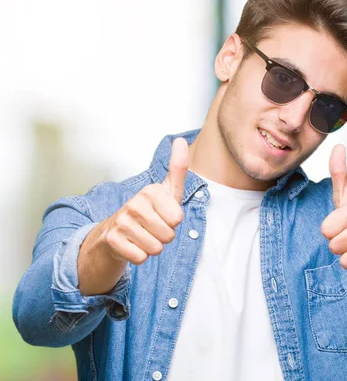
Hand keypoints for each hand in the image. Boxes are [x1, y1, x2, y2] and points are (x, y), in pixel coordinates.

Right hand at [100, 137, 188, 264]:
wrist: (113, 233)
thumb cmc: (148, 212)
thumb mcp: (166, 191)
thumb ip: (177, 168)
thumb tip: (180, 140)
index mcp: (150, 191)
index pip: (177, 219)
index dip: (173, 222)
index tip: (162, 215)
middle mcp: (134, 203)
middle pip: (168, 235)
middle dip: (163, 237)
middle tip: (152, 228)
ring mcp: (121, 221)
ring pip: (155, 248)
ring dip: (152, 247)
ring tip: (142, 236)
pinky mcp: (112, 240)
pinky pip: (141, 258)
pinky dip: (139, 257)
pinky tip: (132, 246)